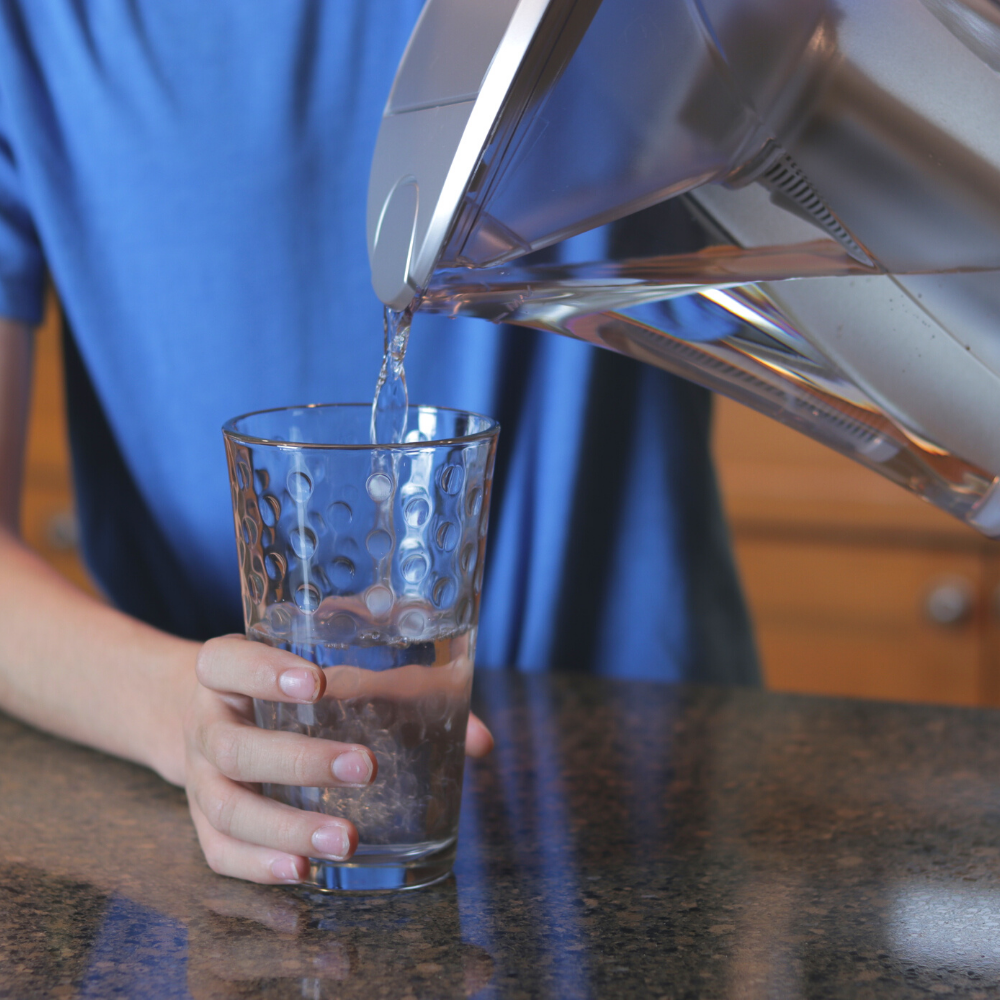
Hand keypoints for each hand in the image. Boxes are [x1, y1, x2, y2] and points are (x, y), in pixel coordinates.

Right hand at [182, 634, 493, 884]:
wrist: (216, 712)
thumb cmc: (294, 688)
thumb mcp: (333, 667)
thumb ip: (404, 688)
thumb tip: (480, 741)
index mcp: (226, 670)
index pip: (225, 660)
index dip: (261, 671)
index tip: (315, 682)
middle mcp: (208, 723)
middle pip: (235, 746)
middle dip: (301, 760)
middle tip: (366, 767)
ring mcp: (201, 778)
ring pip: (228, 807)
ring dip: (287, 827)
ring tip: (346, 839)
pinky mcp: (206, 823)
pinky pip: (220, 851)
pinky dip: (258, 867)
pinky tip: (303, 872)